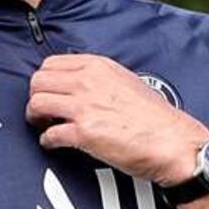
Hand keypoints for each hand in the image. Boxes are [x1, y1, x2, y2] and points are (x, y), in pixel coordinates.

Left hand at [26, 54, 208, 186]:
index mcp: (97, 66)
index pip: (49, 64)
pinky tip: (55, 144)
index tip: (49, 92)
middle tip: (43, 111)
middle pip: (37, 82)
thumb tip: (75, 82)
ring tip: (45, 126)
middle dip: (36, 97)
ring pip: (36, 104)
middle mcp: (87, 82)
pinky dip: (47, 141)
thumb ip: (98, 76)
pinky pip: (49, 135)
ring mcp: (84, 107)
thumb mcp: (125, 80)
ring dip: (36, 118)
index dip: (45, 81)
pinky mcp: (84, 133)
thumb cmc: (153, 116)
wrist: (173, 141)